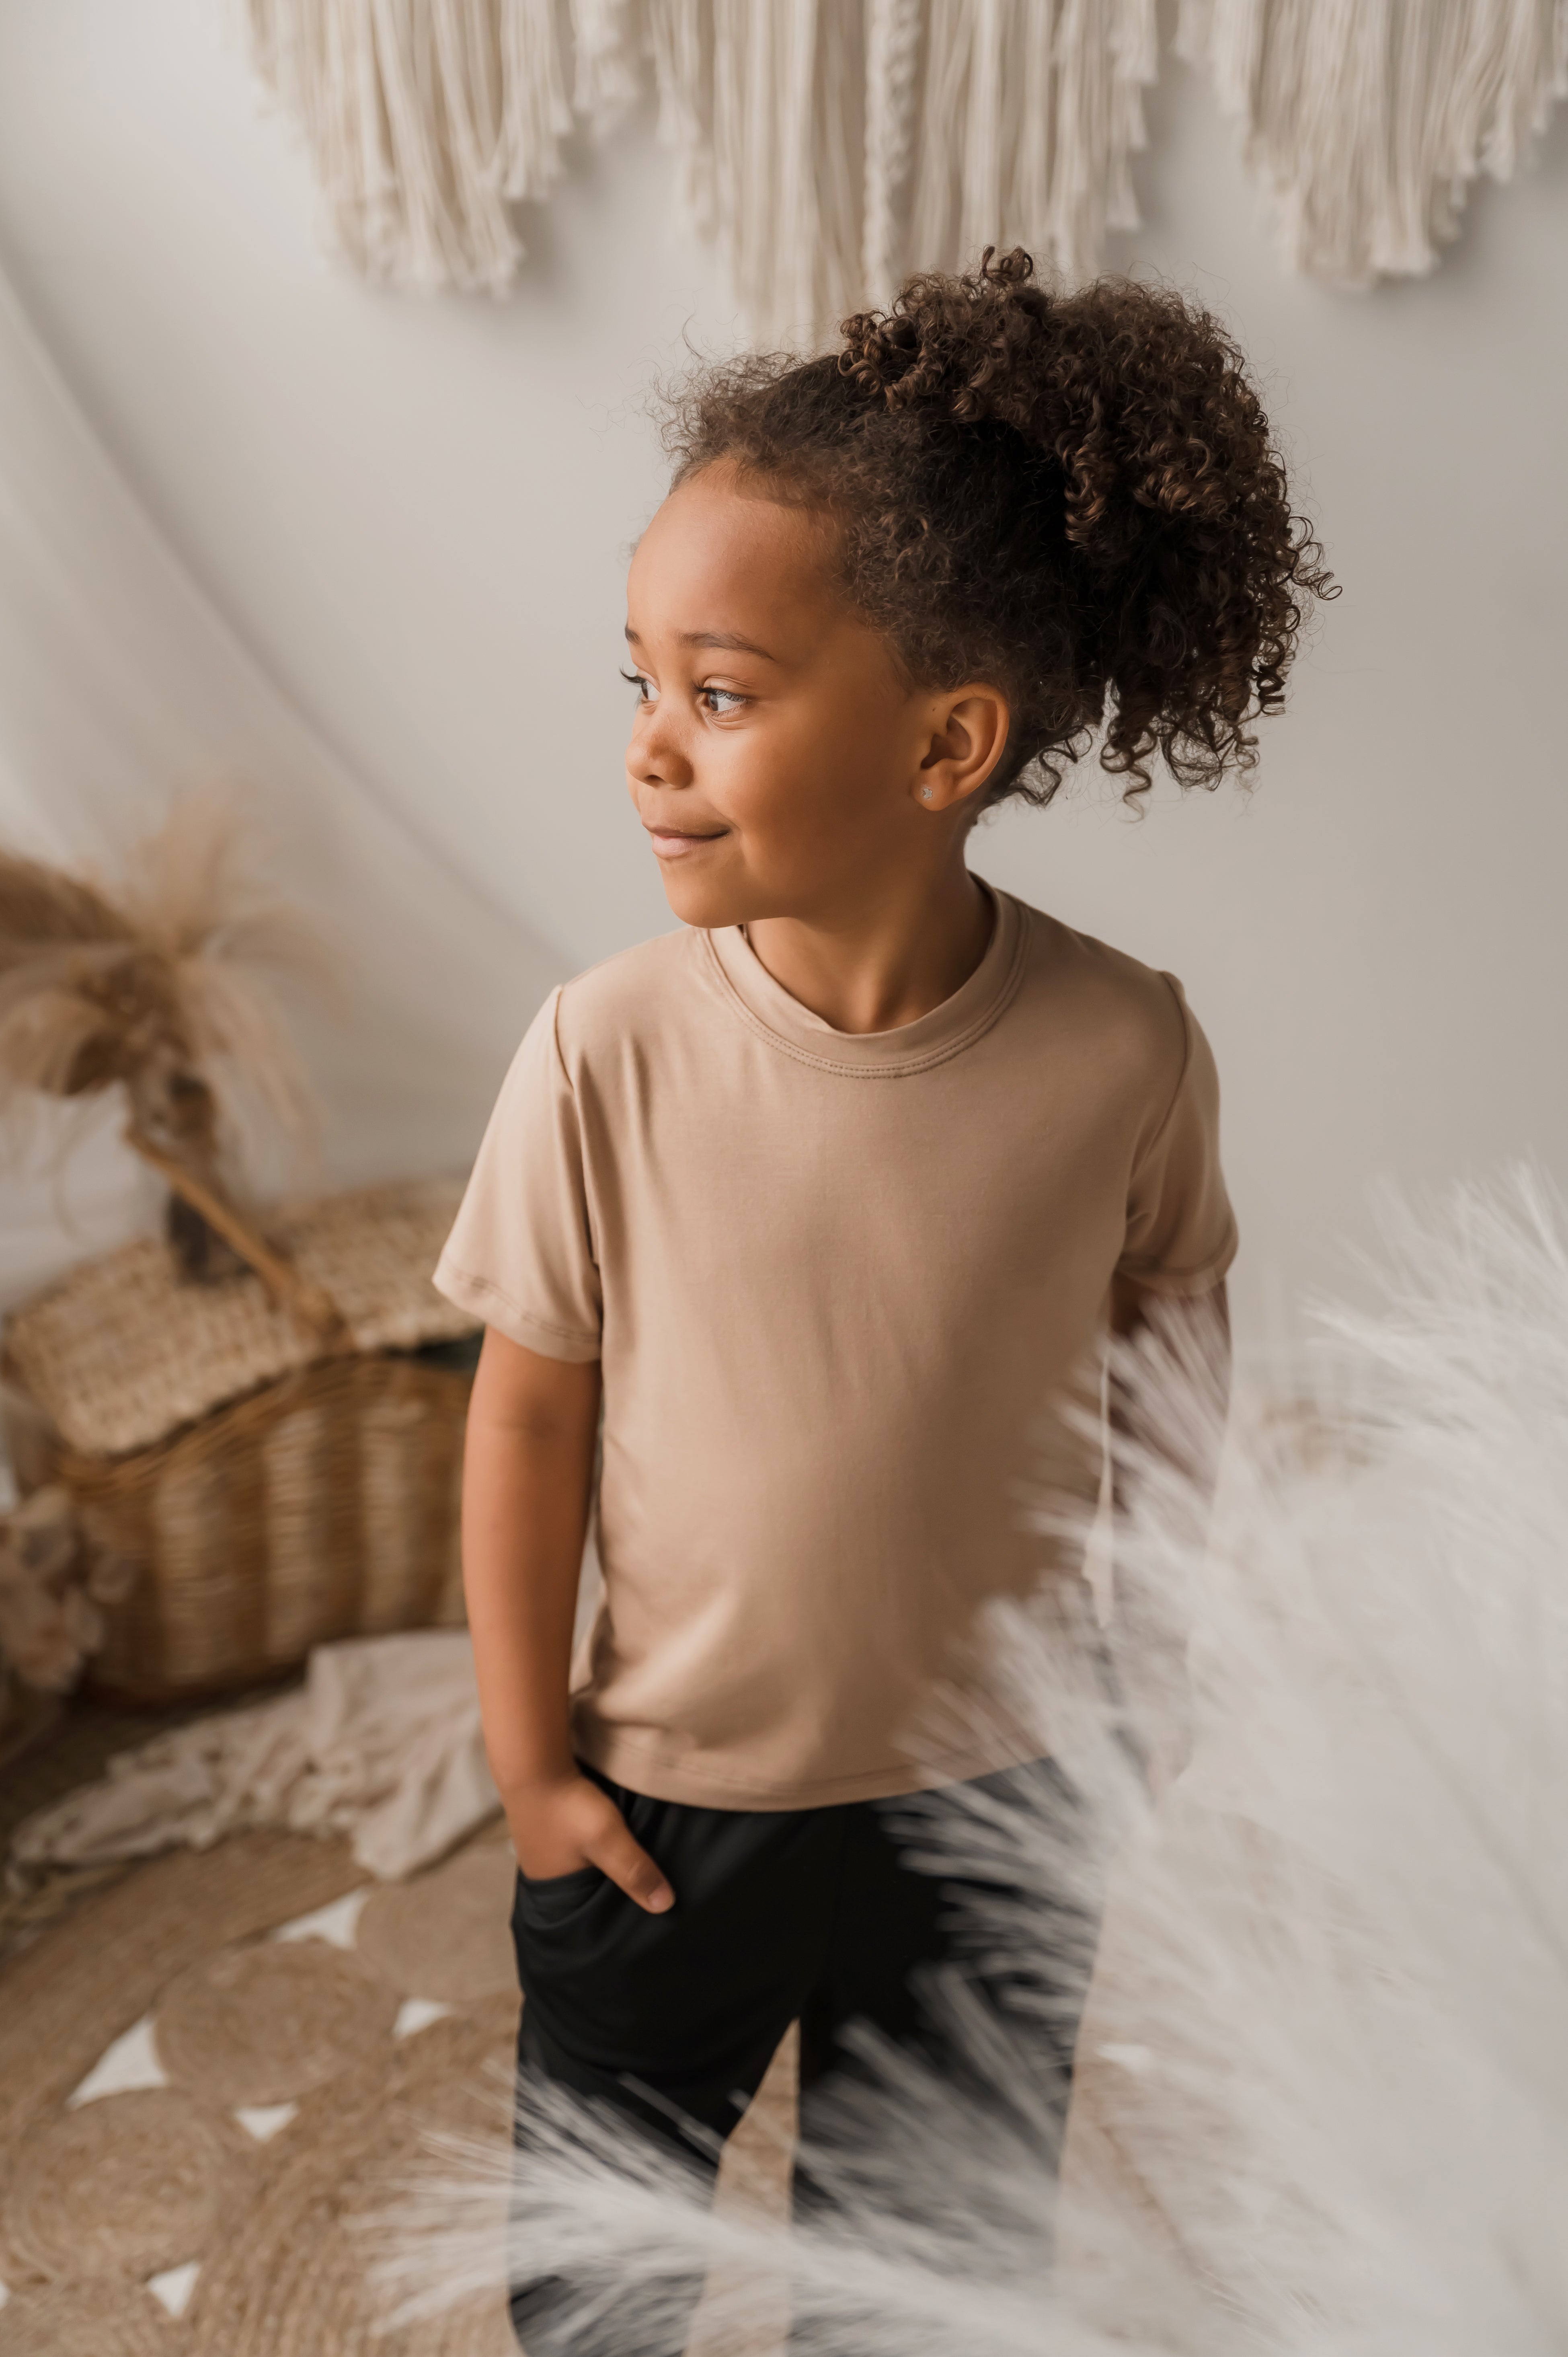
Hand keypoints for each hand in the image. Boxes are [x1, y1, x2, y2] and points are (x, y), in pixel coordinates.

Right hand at [506, 1771, 673, 1912]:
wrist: (533, 1757)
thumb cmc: (567, 1804)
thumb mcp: (608, 1839)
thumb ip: (635, 1871)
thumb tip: (666, 1905)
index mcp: (552, 1888)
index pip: (589, 1912)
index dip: (612, 1910)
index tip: (639, 1906)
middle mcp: (543, 1870)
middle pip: (586, 1886)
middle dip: (609, 1883)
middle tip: (640, 1880)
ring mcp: (542, 1843)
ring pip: (582, 1860)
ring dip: (602, 1858)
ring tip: (629, 1856)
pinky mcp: (548, 1820)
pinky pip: (575, 1839)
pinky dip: (592, 1838)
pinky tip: (608, 1831)